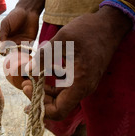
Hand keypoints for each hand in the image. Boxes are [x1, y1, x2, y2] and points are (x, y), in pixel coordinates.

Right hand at [0, 7, 39, 52]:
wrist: (28, 11)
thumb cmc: (15, 16)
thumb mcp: (6, 24)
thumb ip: (2, 35)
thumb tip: (0, 47)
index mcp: (6, 39)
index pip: (3, 49)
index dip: (3, 52)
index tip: (4, 52)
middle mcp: (13, 43)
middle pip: (11, 54)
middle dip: (11, 56)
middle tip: (12, 53)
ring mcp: (22, 43)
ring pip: (20, 54)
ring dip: (19, 55)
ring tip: (19, 51)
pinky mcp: (30, 42)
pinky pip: (28, 51)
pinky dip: (27, 52)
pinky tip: (25, 49)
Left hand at [22, 6, 131, 120]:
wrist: (110, 24)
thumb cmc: (89, 30)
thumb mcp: (63, 38)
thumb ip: (45, 55)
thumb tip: (28, 70)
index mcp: (81, 83)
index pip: (59, 111)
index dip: (40, 106)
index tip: (28, 88)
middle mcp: (83, 88)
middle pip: (58, 107)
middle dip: (39, 99)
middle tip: (25, 84)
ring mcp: (84, 84)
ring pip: (60, 98)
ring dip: (44, 93)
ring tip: (28, 80)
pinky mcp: (82, 78)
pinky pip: (64, 89)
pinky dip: (51, 86)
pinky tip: (40, 75)